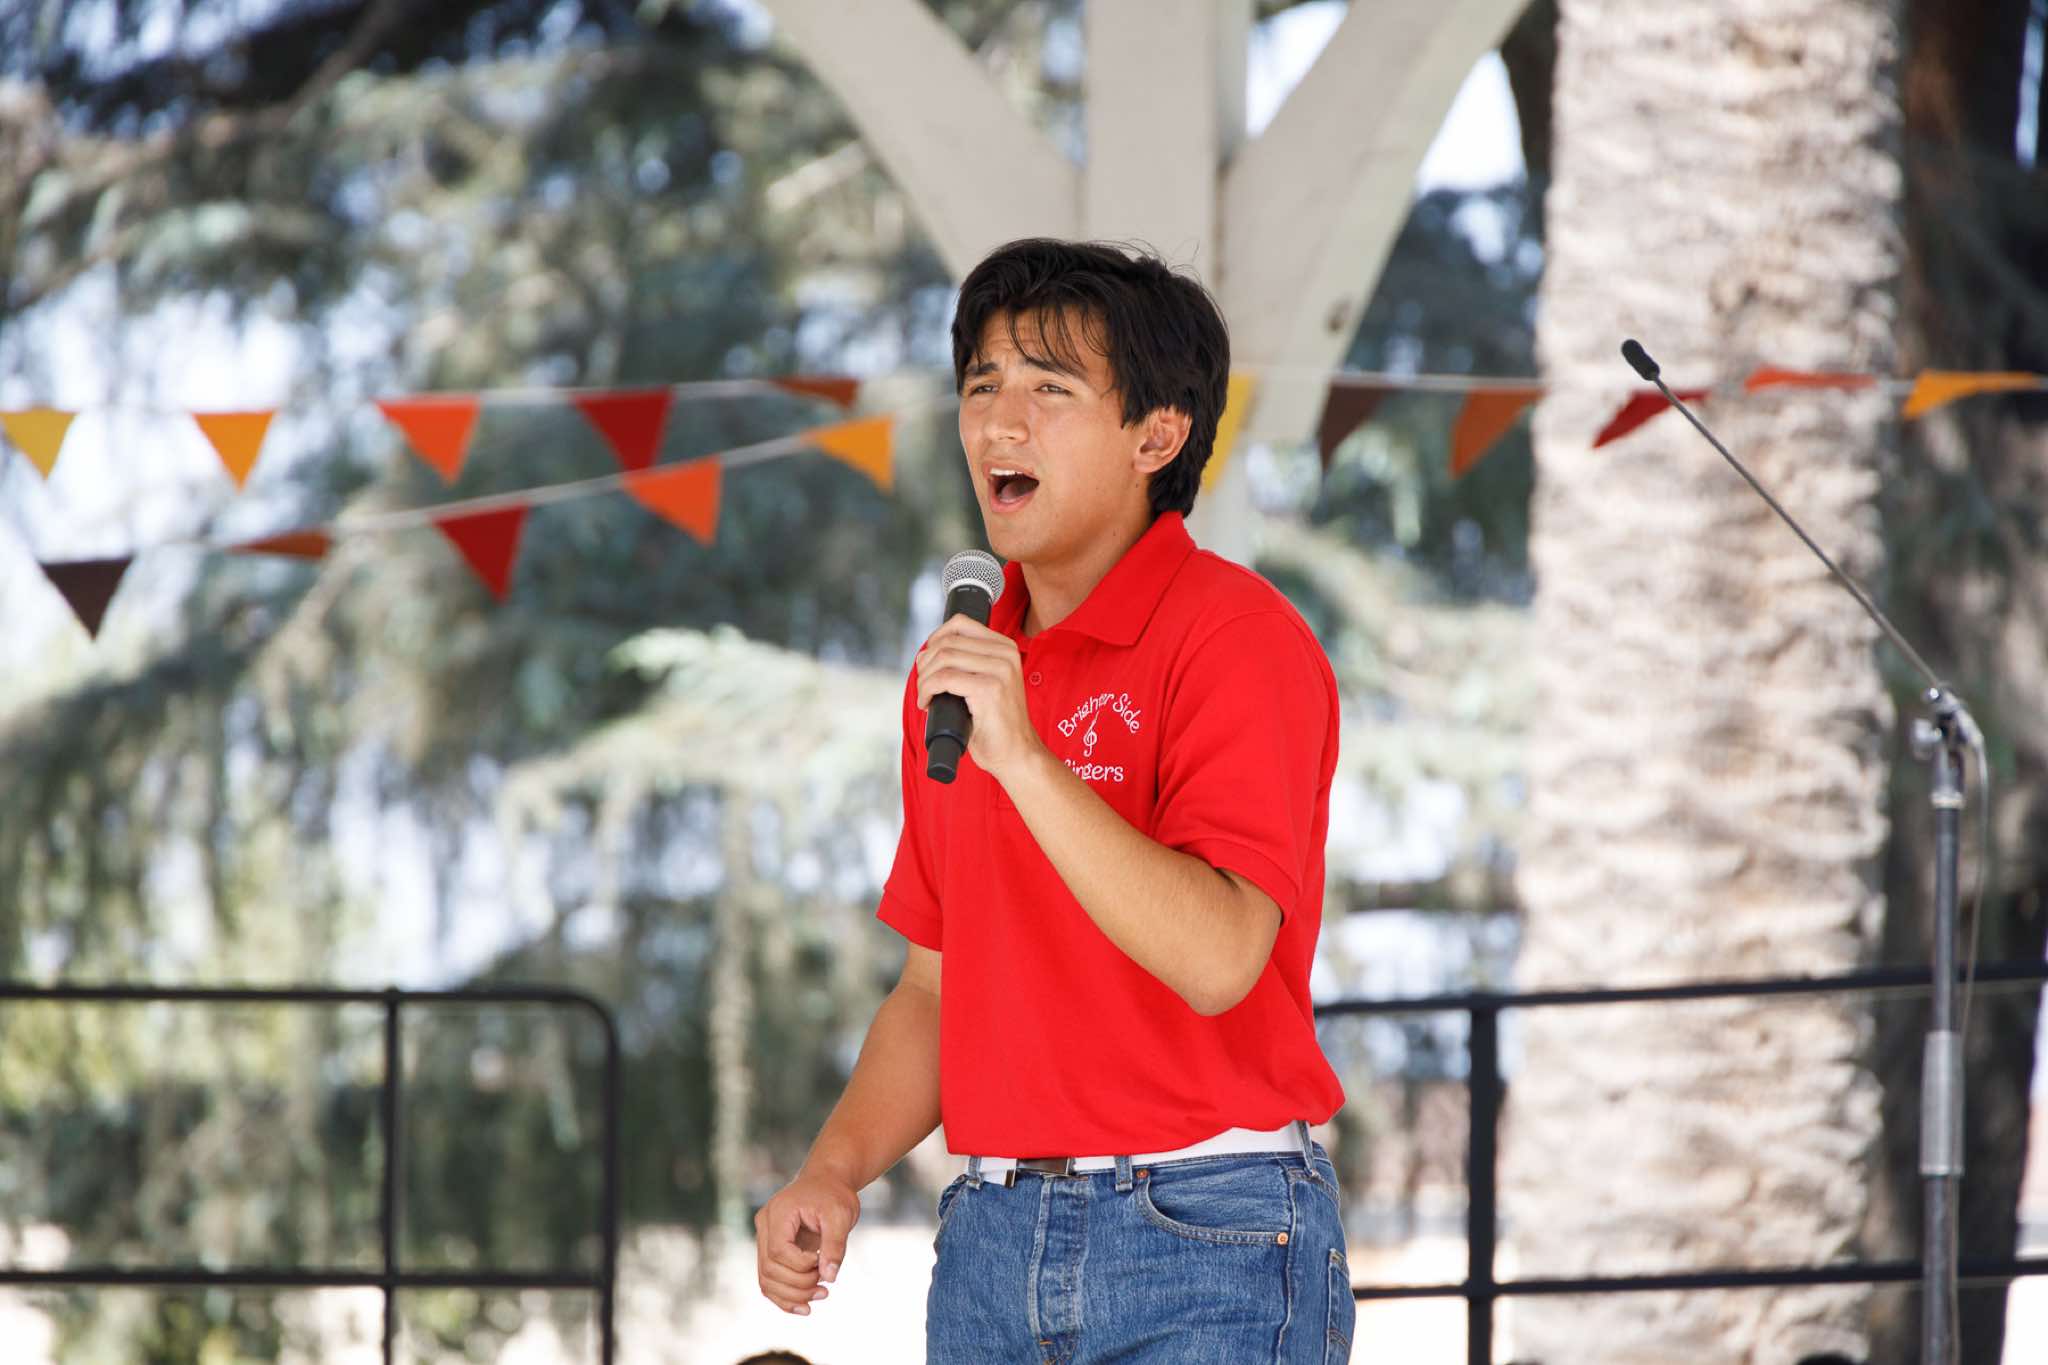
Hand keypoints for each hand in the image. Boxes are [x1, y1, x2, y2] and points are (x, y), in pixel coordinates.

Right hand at [754, 1169, 859, 1314]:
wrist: (827, 1181)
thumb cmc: (835, 1194)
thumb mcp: (841, 1214)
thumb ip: (835, 1245)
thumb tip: (829, 1277)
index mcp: (778, 1212)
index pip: (779, 1252)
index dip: (801, 1266)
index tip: (823, 1260)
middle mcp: (764, 1225)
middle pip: (769, 1270)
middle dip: (799, 1285)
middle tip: (825, 1286)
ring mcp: (764, 1238)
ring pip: (766, 1279)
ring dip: (792, 1296)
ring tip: (821, 1295)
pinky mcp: (770, 1249)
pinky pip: (770, 1279)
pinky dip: (785, 1296)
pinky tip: (805, 1305)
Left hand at [914, 616, 1042, 781]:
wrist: (1016, 753)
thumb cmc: (996, 723)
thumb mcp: (987, 682)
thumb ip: (969, 662)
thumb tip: (928, 653)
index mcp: (1006, 648)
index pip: (960, 623)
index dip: (935, 638)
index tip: (927, 662)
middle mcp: (1006, 654)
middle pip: (947, 641)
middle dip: (925, 663)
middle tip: (923, 686)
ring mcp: (1000, 670)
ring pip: (943, 657)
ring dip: (924, 678)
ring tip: (925, 696)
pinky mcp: (989, 689)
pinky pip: (944, 678)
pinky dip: (927, 690)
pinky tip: (927, 703)